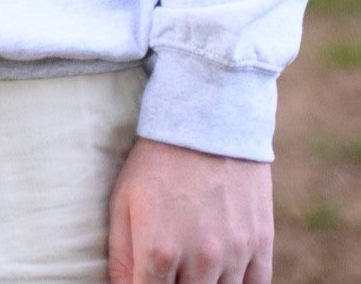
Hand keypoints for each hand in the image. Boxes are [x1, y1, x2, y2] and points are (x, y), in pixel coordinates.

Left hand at [108, 137, 272, 283]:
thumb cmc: (157, 159)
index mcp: (159, 251)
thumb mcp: (123, 200)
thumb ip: (120, 255)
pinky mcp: (262, 242)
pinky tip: (223, 273)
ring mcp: (235, 253)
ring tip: (193, 264)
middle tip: (170, 268)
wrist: (207, 115)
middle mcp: (200, 259)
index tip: (146, 279)